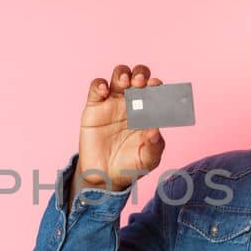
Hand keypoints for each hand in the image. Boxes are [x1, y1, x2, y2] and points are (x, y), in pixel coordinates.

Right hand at [72, 64, 166, 197]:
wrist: (105, 176)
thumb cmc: (130, 166)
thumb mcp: (147, 160)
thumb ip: (155, 146)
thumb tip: (156, 130)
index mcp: (148, 111)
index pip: (155, 90)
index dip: (156, 85)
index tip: (157, 87)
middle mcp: (132, 103)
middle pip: (138, 76)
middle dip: (141, 74)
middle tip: (140, 83)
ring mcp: (112, 102)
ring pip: (118, 76)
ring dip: (123, 74)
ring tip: (125, 83)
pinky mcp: (94, 106)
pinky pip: (97, 87)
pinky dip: (100, 84)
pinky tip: (105, 92)